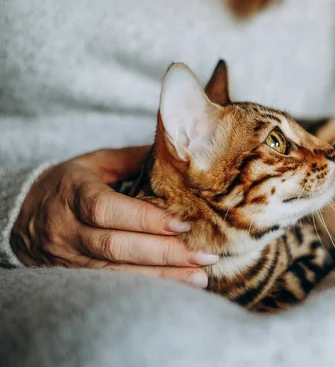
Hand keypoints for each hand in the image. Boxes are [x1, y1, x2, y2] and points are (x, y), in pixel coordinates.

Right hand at [10, 147, 216, 287]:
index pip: (107, 209)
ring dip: (162, 277)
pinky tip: (176, 287)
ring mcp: (68, 257)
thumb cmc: (71, 184)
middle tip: (204, 255)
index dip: (145, 219)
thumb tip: (179, 156)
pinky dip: (146, 287)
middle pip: (116, 246)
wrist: (22, 215)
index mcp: (73, 192)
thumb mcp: (96, 163)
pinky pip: (113, 286)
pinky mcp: (74, 277)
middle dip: (164, 254)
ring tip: (199, 277)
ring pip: (116, 273)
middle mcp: (67, 228)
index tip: (183, 224)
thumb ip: (134, 159)